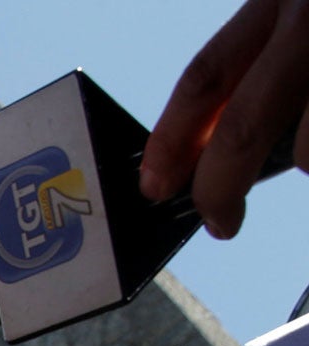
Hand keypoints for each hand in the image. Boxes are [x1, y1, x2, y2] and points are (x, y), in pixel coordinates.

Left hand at [142, 0, 308, 237]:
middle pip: (241, 126)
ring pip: (308, 152)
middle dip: (219, 189)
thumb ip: (270, 57)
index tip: (154, 185)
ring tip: (308, 155)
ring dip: (307, 163)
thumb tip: (219, 141)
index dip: (172, 137)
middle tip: (220, 222)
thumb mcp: (304, 12)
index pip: (207, 76)